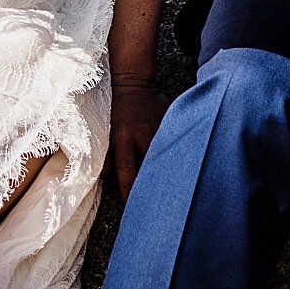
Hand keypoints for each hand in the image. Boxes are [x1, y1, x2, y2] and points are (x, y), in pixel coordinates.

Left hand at [108, 78, 166, 202]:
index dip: (129, 191)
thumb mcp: (106, 131)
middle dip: (152, 185)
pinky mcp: (170, 122)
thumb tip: (107, 177)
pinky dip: (176, 152)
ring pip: (165, 154)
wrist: (133, 82)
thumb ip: (108, 154)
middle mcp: (141, 136)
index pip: (127, 172)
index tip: (131, 206)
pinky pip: (174, 141)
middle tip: (156, 203)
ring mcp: (158, 129)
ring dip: (167, 170)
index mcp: (123, 139)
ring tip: (173, 188)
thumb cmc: (117, 109)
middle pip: (149, 167)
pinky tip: (183, 165)